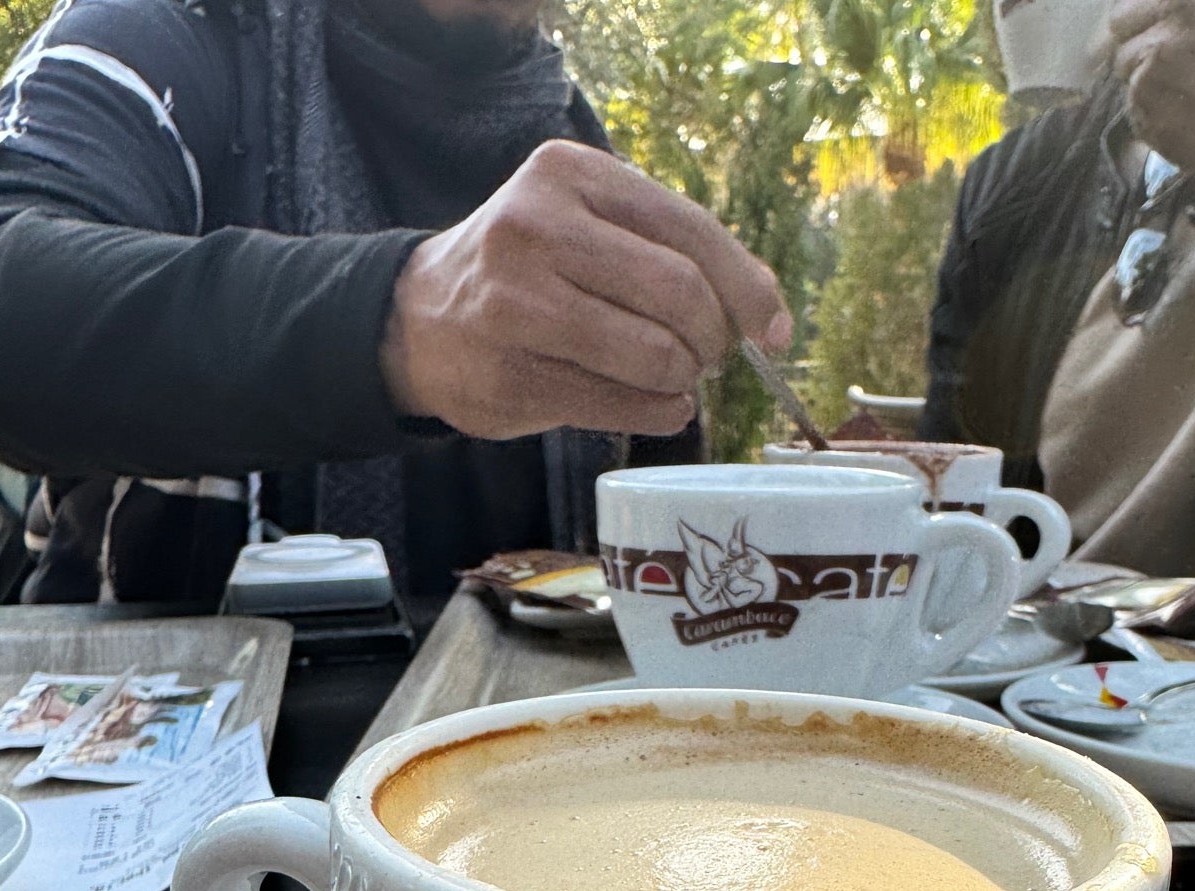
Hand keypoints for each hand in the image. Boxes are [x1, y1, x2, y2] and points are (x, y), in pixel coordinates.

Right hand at [380, 140, 790, 436]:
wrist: (420, 320)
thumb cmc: (529, 273)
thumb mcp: (588, 224)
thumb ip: (669, 249)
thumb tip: (766, 309)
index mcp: (570, 175)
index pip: (690, 231)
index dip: (747, 288)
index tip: (773, 329)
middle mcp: (538, 229)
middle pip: (681, 296)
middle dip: (713, 340)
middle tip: (707, 357)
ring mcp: (518, 305)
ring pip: (655, 357)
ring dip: (684, 380)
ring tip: (674, 378)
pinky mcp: (512, 377)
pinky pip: (621, 405)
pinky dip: (659, 412)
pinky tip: (656, 404)